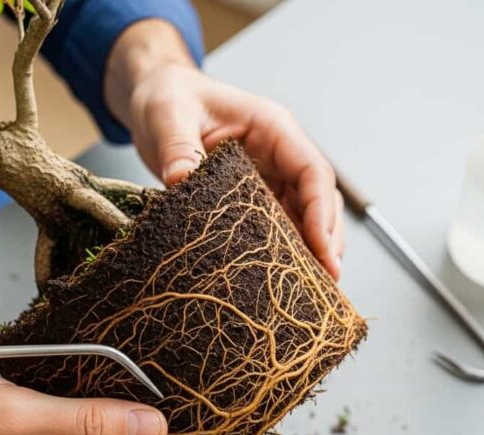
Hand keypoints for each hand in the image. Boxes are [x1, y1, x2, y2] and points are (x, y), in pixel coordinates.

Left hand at [106, 20, 344, 278]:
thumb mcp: (168, 115)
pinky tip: (283, 277)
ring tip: (314, 289)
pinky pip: (278, 223)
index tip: (322, 249)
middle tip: (326, 282)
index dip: (321, 211)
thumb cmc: (168, 97)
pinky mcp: (253, 195)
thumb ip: (177, 145)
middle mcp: (279, 153)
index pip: (312, 170)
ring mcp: (270, 175)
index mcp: (272, 128)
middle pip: (319, 198)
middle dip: (327, 239)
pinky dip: (286, 250)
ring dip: (312, 249)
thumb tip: (180, 179)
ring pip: (305, 215)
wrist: (156, 98)